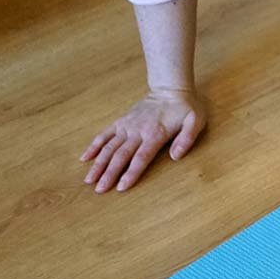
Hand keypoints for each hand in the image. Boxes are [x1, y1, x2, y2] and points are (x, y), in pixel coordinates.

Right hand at [80, 88, 206, 192]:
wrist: (171, 88)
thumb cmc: (185, 107)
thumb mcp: (195, 121)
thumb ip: (186, 139)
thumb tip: (175, 157)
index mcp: (155, 134)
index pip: (140, 158)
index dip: (130, 173)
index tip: (120, 188)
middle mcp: (137, 131)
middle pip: (121, 155)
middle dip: (109, 174)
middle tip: (99, 190)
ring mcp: (127, 125)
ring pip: (109, 146)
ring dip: (98, 164)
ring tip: (89, 179)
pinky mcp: (122, 121)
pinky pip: (105, 134)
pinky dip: (94, 145)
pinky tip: (84, 158)